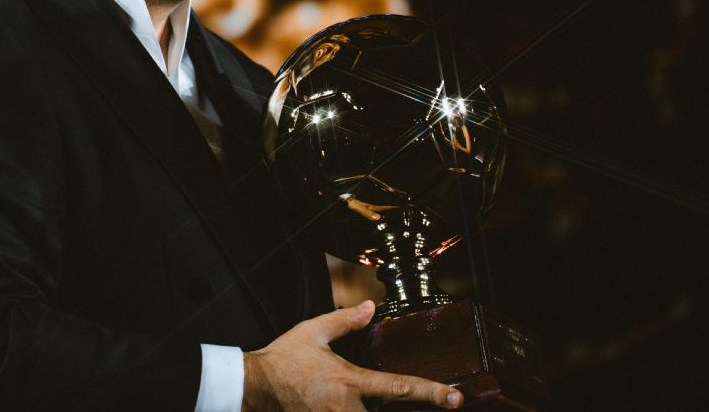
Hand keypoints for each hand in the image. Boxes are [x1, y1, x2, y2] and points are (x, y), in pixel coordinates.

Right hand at [242, 300, 463, 411]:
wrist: (251, 387)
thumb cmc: (282, 360)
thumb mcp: (313, 332)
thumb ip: (346, 321)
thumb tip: (370, 307)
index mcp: (350, 382)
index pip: (399, 388)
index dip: (432, 393)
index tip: (456, 399)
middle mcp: (348, 409)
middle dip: (411, 410)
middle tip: (435, 403)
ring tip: (358, 396)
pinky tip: (354, 407)